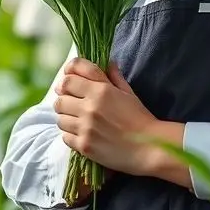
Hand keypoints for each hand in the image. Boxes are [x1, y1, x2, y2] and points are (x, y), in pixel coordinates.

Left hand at [53, 57, 157, 175]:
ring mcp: (86, 127)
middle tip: (71, 103)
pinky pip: (65, 137)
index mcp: (101, 90)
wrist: (149, 147)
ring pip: (60, 118)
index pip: (69, 78)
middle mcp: (90, 107)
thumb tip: (106, 62)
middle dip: (64, 99)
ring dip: (66, 117)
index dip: (66, 79)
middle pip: (60, 98)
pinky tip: (81, 133)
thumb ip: (113, 76)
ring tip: (76, 119)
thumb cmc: (140, 118)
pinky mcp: (85, 146)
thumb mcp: (128, 92)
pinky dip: (70, 135)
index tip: (68, 83)